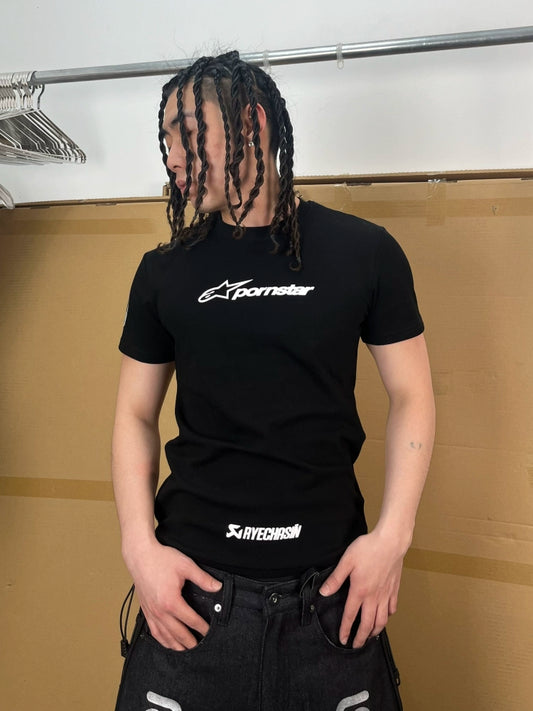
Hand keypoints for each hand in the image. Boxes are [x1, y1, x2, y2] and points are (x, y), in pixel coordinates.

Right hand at [125, 539, 221, 650]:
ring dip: (176, 645)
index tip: (210, 632)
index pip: (191, 620)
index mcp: (171, 602)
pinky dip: (162, 640)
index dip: (202, 627)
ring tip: (186, 650)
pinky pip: (153, 631)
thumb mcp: (186, 566)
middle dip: (190, 642)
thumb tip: (217, 587)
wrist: (140, 555)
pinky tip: (167, 642)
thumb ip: (203, 579)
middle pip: (178, 633)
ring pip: (165, 636)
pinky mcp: (145, 610)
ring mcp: (151, 612)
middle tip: (200, 647)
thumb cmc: (161, 559)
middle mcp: (160, 611)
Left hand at [318, 530, 405, 647]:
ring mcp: (385, 594)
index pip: (350, 615)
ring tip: (370, 636)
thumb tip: (324, 592)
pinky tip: (385, 617)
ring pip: (382, 620)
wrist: (390, 542)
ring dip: (375, 630)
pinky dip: (388, 616)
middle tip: (357, 646)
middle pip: (367, 623)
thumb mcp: (347, 561)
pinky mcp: (394, 589)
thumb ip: (336, 579)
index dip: (345, 629)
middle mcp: (373, 597)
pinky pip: (392, 608)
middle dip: (361, 637)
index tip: (343, 640)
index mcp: (359, 591)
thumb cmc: (367, 549)